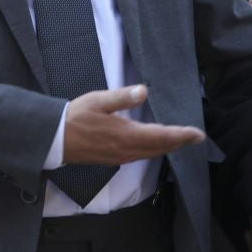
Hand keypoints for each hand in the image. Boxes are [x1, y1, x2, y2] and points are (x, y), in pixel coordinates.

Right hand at [60, 85, 204, 165]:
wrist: (52, 140)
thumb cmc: (73, 117)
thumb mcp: (97, 101)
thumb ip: (122, 97)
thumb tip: (144, 91)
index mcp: (126, 135)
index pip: (162, 136)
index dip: (182, 135)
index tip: (198, 134)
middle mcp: (127, 150)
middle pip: (160, 148)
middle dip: (179, 143)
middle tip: (195, 138)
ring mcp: (120, 157)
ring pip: (151, 154)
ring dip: (167, 148)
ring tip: (179, 141)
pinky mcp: (113, 159)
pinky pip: (140, 156)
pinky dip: (153, 151)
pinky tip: (153, 146)